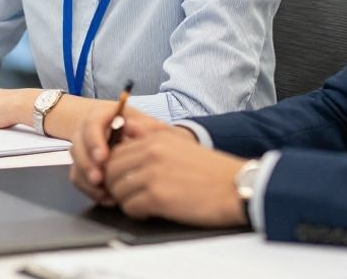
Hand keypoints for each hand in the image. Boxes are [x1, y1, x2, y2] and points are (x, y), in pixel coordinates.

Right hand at [69, 104, 166, 205]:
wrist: (128, 135)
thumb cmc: (139, 128)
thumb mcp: (146, 123)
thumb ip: (146, 126)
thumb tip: (138, 130)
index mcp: (100, 115)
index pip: (91, 124)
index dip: (94, 142)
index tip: (103, 157)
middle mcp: (86, 131)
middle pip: (78, 146)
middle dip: (87, 165)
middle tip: (99, 179)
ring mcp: (82, 150)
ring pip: (75, 164)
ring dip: (87, 180)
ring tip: (104, 193)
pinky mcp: (81, 167)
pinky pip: (78, 179)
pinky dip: (90, 190)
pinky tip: (106, 198)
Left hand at [103, 118, 247, 226]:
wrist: (236, 187)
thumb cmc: (210, 170)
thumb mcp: (180, 143)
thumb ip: (151, 137)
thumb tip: (126, 132)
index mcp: (154, 138)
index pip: (115, 153)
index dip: (115, 170)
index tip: (122, 180)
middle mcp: (150, 153)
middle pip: (111, 171)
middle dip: (115, 186)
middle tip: (127, 196)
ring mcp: (152, 174)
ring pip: (117, 191)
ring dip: (126, 201)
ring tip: (141, 204)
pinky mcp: (157, 197)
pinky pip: (130, 207)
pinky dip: (136, 213)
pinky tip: (149, 212)